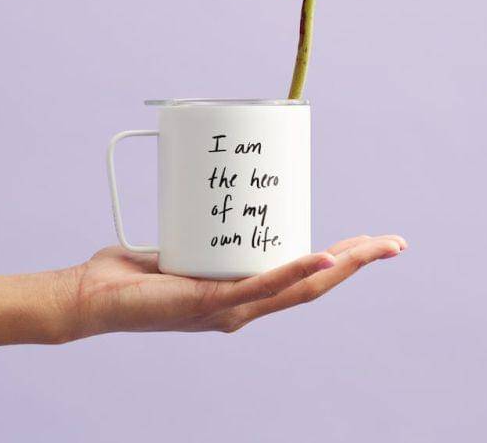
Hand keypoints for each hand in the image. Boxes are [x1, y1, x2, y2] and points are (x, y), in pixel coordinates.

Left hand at [60, 234, 406, 338]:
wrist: (92, 296)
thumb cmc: (130, 273)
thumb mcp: (180, 242)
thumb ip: (199, 224)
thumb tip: (208, 178)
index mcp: (241, 293)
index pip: (302, 277)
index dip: (340, 261)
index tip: (369, 241)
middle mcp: (243, 306)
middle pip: (314, 285)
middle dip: (358, 263)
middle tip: (394, 244)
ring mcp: (230, 309)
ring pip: (299, 288)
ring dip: (342, 266)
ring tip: (375, 247)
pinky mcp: (210, 303)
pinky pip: (261, 287)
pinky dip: (295, 272)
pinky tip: (324, 259)